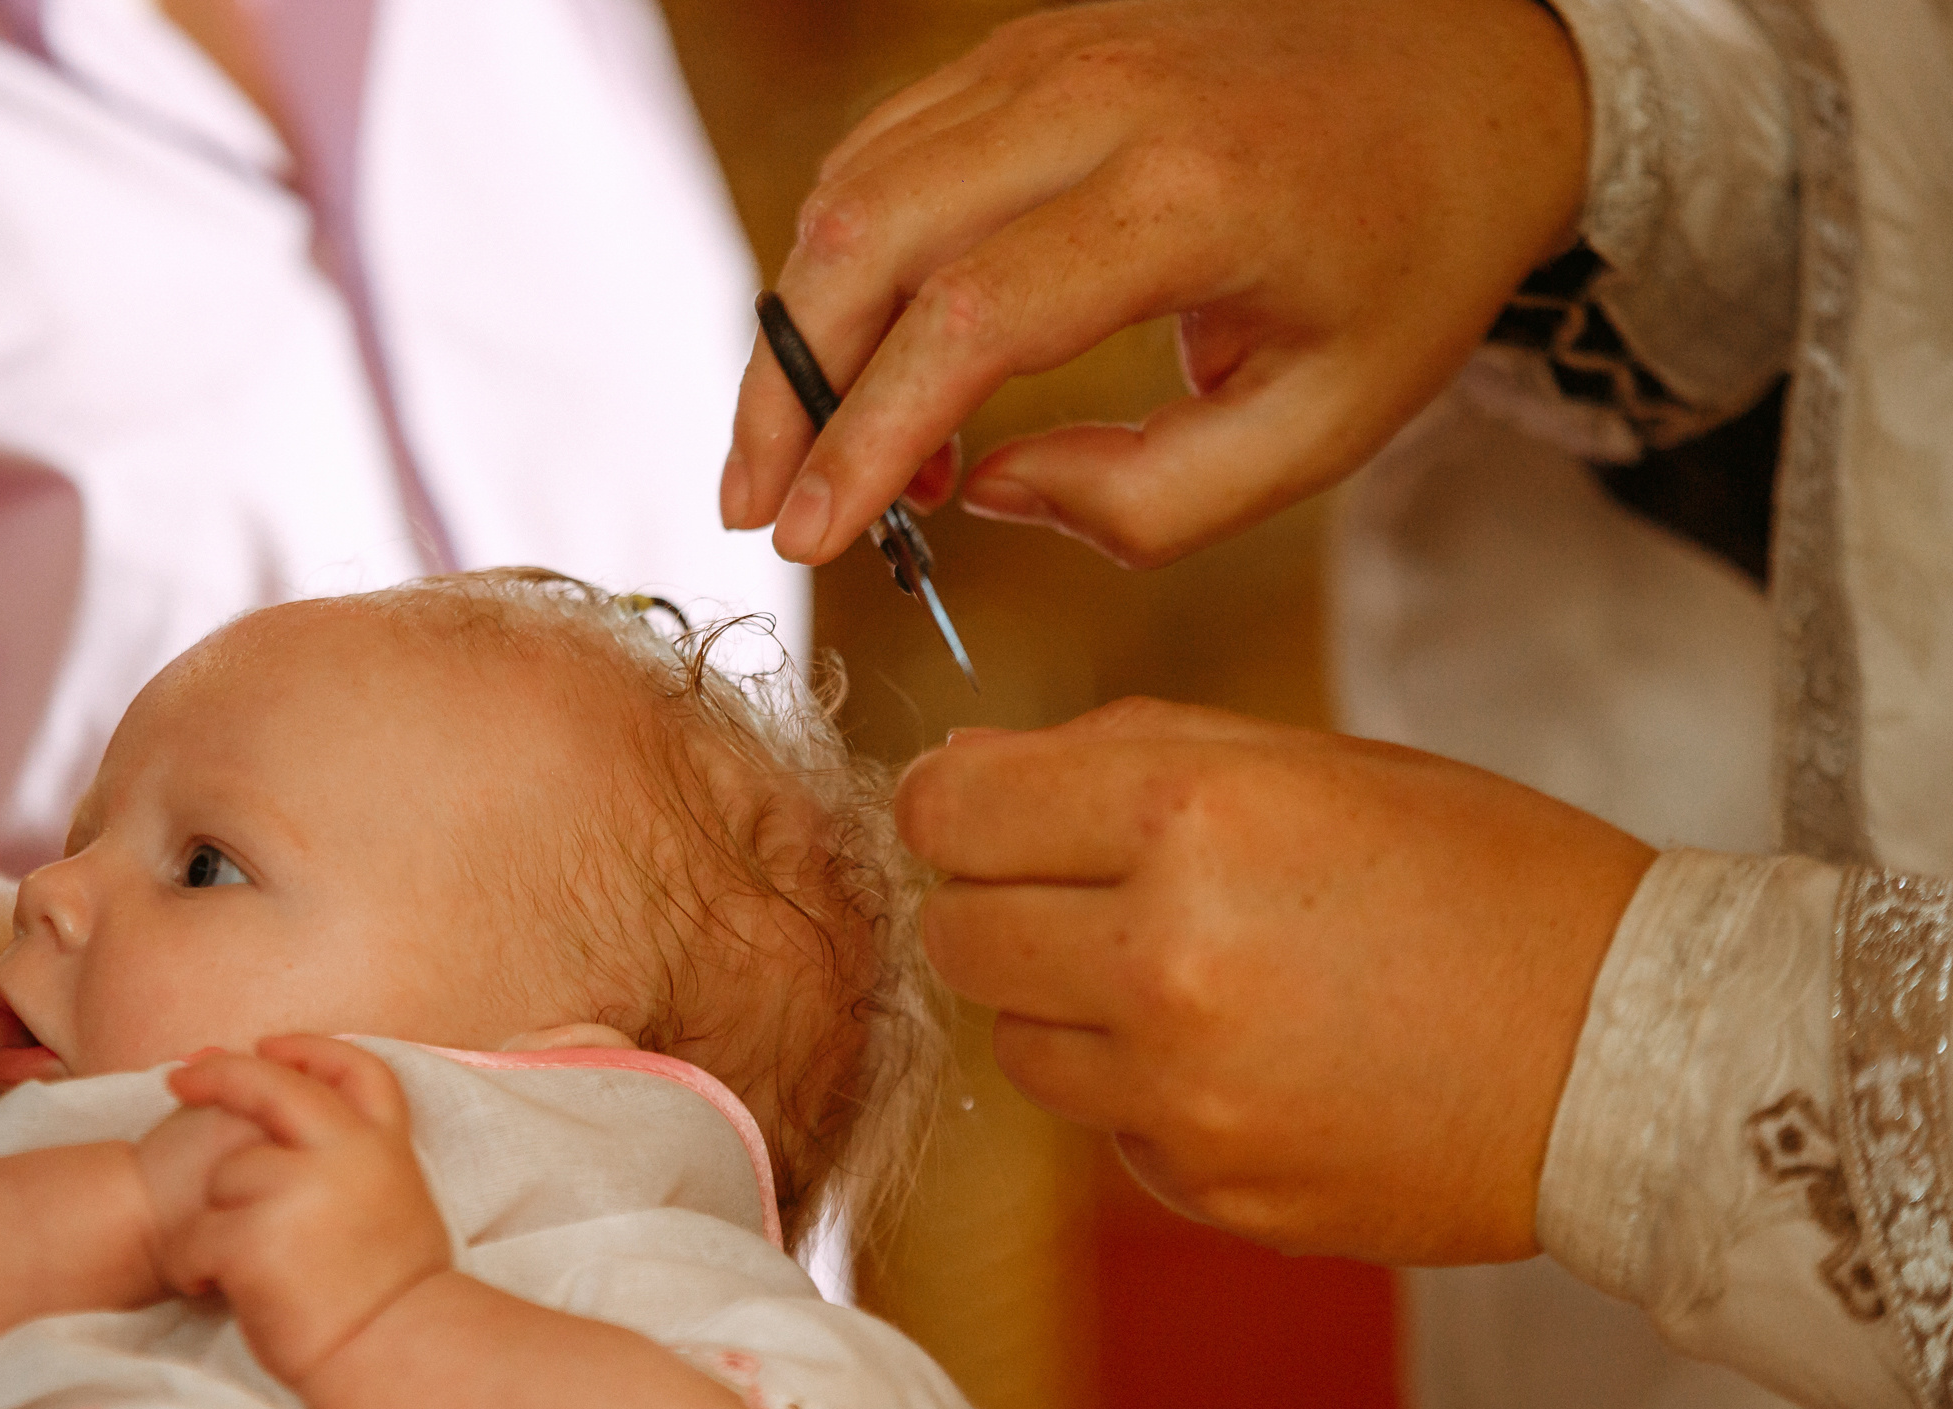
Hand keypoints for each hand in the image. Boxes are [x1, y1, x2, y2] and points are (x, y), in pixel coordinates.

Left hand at [141, 1037, 448, 1381]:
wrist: (396, 1355)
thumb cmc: (395, 1296)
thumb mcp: (400, 1204)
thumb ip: (359, 1162)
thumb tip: (304, 1140)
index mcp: (385, 1145)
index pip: (354, 1070)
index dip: (308, 1050)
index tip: (269, 1045)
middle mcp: (346, 1153)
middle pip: (274, 1087)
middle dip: (223, 1075)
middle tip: (182, 1079)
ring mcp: (300, 1191)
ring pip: (229, 1175)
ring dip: (217, 1217)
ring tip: (237, 1264)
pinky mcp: (257, 1237)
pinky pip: (200, 1234)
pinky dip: (194, 1263)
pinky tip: (215, 1287)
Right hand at [722, 0, 1586, 569]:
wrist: (1470, 72)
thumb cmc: (1404, 265)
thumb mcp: (1322, 426)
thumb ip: (1150, 501)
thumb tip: (981, 491)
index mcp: (1196, 194)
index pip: (971, 315)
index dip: (866, 438)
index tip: (809, 541)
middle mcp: (1104, 96)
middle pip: (869, 232)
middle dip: (785, 390)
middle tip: (757, 508)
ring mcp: (1051, 50)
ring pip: (853, 184)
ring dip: (801, 330)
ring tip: (813, 456)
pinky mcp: (1023, 46)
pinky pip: (884, 150)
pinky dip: (841, 260)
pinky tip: (860, 360)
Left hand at [896, 701, 1655, 1263]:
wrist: (1640, 1055)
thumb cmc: (1487, 878)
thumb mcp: (1314, 764)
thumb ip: (1122, 755)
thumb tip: (959, 772)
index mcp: (1192, 816)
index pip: (953, 814)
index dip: (949, 806)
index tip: (976, 813)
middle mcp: (1167, 958)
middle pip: (958, 937)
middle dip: (997, 903)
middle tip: (1086, 889)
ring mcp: (1184, 1093)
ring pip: (1018, 1043)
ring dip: (1068, 1005)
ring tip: (1197, 975)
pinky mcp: (1213, 1189)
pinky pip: (1107, 1129)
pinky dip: (1144, 1093)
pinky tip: (1255, 1059)